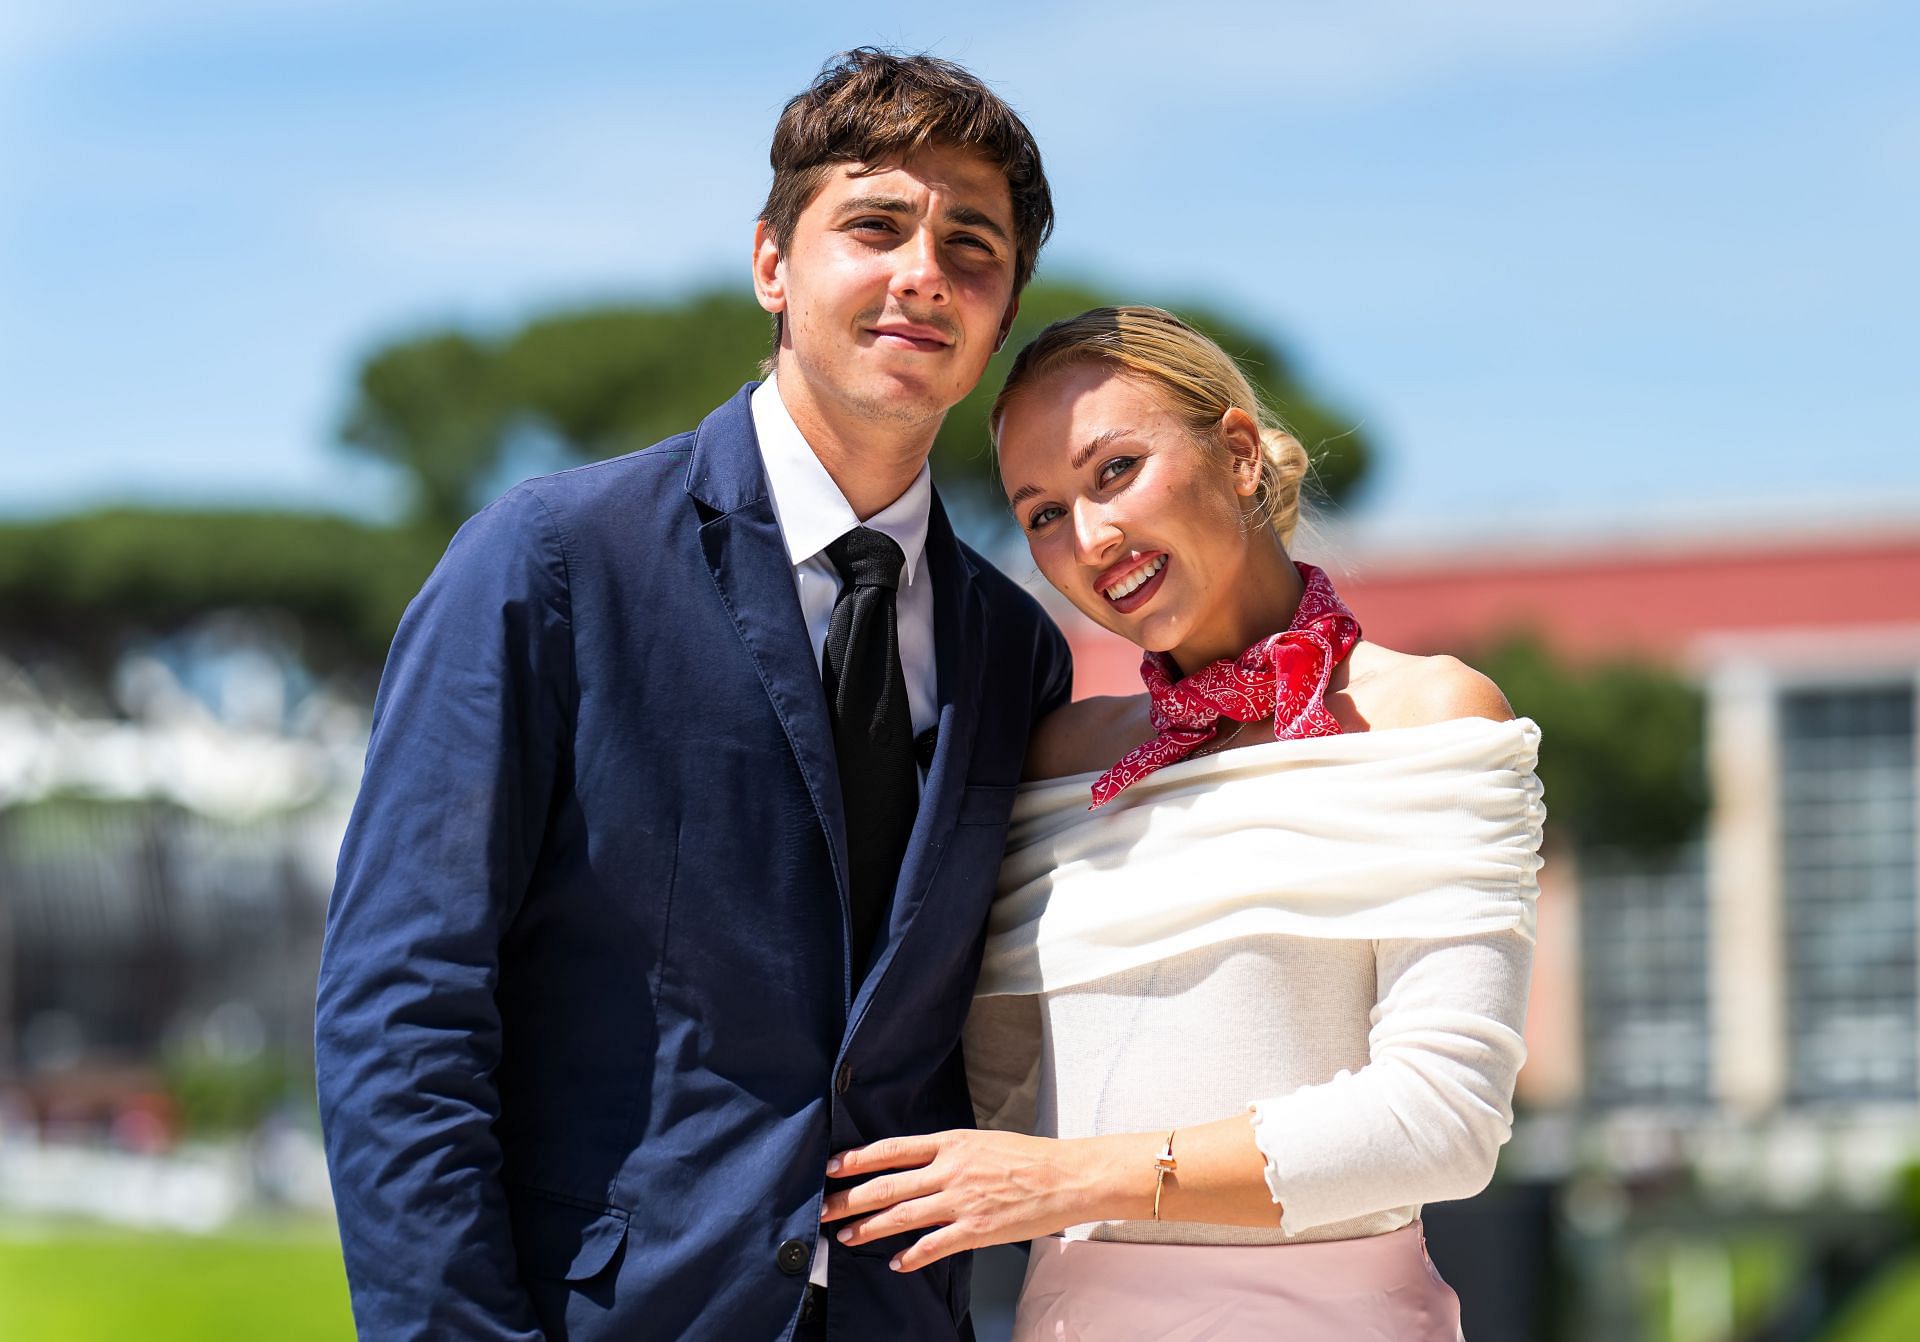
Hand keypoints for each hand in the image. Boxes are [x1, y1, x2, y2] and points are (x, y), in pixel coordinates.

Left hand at [820, 1129, 1136, 1271]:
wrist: (1068, 1177)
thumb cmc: (1029, 1156)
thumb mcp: (982, 1141)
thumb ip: (947, 1152)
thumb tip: (915, 1162)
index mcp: (951, 1143)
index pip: (892, 1150)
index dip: (857, 1160)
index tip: (831, 1167)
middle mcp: (950, 1170)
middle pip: (886, 1185)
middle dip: (848, 1198)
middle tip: (822, 1207)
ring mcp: (961, 1201)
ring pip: (902, 1216)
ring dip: (868, 1228)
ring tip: (845, 1236)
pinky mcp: (976, 1230)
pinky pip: (933, 1246)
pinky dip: (911, 1256)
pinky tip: (896, 1263)